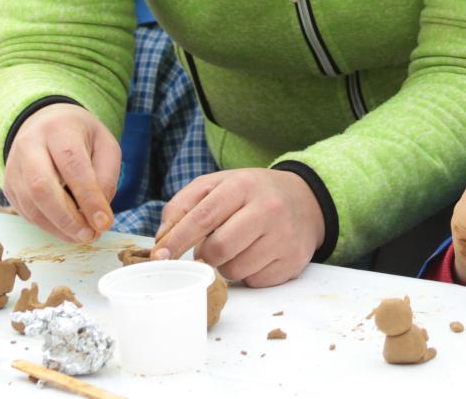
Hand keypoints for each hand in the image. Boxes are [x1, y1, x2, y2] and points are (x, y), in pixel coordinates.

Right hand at [1, 104, 120, 242]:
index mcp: (58, 129)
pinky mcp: (8, 186)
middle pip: (41, 186)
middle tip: (90, 235)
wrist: (46, 123)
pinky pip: (25, 212)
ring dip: (58, 227)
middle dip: (67, 218)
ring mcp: (14, 166)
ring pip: (30, 204)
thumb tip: (99, 214)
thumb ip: (106, 176)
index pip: (72, 165)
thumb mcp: (105, 145)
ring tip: (83, 236)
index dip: (88, 197)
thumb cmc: (81, 137)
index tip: (104, 222)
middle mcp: (29, 145)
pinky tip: (67, 231)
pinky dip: (47, 227)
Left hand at [152, 169, 324, 286]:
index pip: (203, 216)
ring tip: (238, 246)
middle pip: (218, 249)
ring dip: (226, 265)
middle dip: (204, 254)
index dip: (177, 239)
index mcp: (244, 185)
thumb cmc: (252, 194)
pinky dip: (247, 273)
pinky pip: (254, 281)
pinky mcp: (293, 261)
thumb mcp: (219, 184)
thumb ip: (184, 205)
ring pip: (234, 270)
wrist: (305, 200)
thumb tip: (162, 239)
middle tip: (209, 247)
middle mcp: (268, 209)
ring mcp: (284, 237)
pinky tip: (256, 255)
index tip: (160, 256)